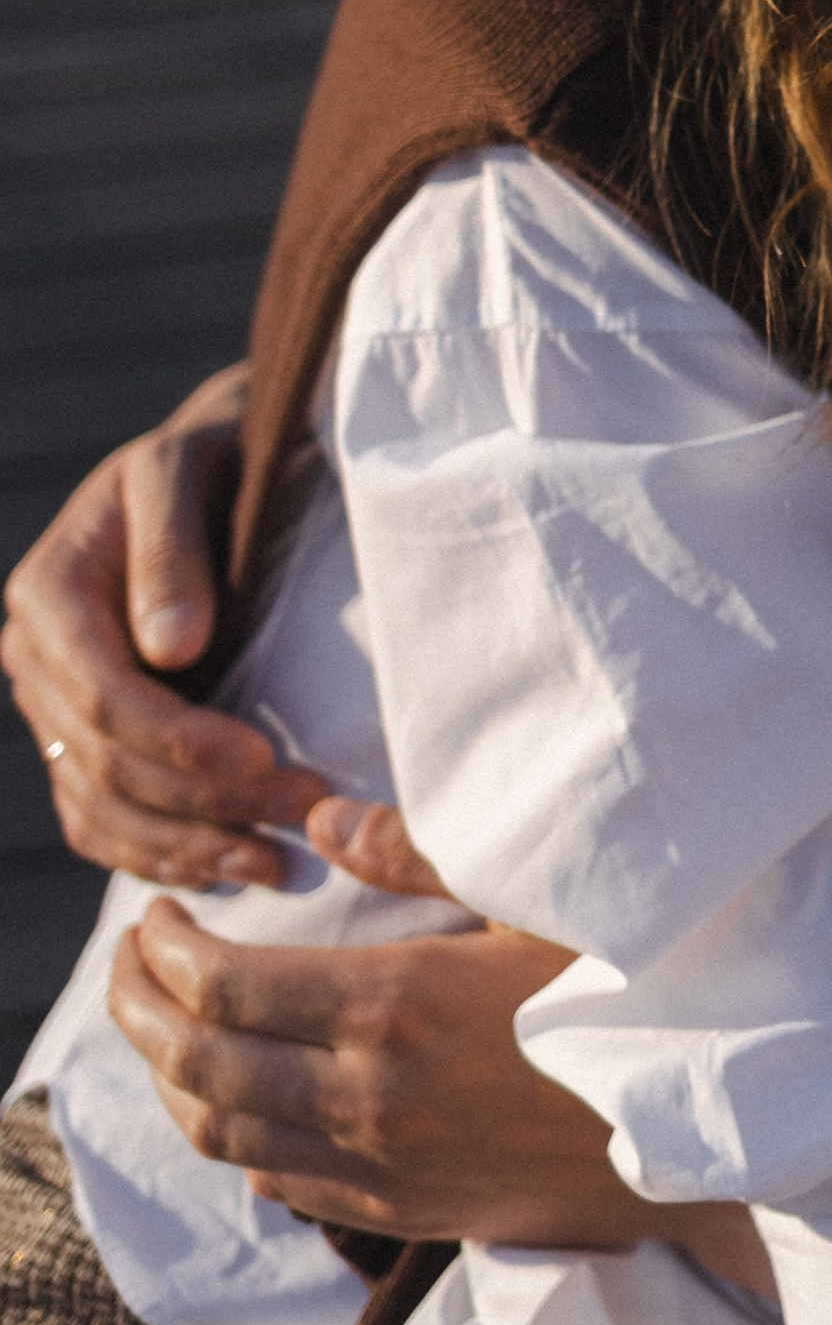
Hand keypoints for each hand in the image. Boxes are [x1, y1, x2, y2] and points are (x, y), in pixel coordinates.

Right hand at [2, 367, 332, 888]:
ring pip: (102, 807)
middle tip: (303, 815)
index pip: (108, 696)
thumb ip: (173, 553)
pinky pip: (100, 818)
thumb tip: (172, 649)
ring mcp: (52, 704)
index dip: (182, 742)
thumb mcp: (185, 470)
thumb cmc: (207, 456)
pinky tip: (227, 868)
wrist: (206, 463)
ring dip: (189, 847)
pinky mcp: (79, 736)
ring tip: (277, 865)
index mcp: (49, 593)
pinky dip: (158, 853)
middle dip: (206, 803)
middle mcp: (34, 656)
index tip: (265, 759)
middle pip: (110, 763)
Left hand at [106, 820, 644, 1246]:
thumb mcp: (540, 901)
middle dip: (140, 1011)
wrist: (706, 1132)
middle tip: (129, 963)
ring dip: (173, 1080)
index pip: (226, 988)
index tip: (153, 914)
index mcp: (395, 1009)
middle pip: (200, 1065)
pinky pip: (283, 1184)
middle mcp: (368, 1100)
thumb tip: (326, 820)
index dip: (166, 951)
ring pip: (225, 1137)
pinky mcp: (408, 1213)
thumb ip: (420, 857)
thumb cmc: (633, 995)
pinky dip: (237, 1140)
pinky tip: (244, 1104)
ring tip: (165, 1029)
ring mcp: (383, 1168)